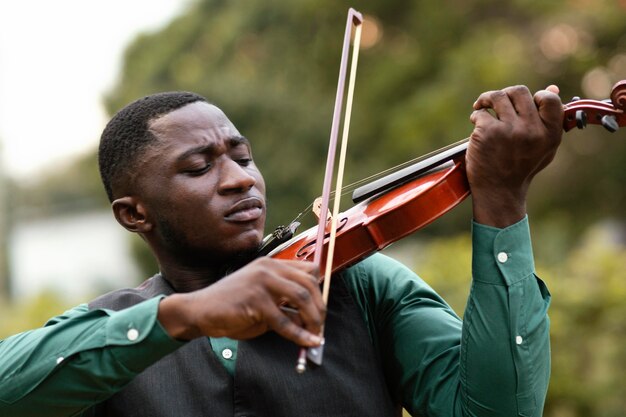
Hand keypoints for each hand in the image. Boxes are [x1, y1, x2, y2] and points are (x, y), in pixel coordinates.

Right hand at [157, 258, 324, 346]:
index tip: (321, 310)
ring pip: (301, 298)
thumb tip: (311, 318)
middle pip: (309, 284)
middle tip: (320, 327)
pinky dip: (299, 334)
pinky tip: (307, 343)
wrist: (201, 310)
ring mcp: (262, 281)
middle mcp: (269, 268)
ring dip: (313, 321)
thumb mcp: (263, 300)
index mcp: (272, 264)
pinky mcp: (255, 299)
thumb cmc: (232, 306)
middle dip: (320, 308)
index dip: (319, 290)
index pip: (309, 270)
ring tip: (316, 336)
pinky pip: (284, 320)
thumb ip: (285, 303)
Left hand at [468, 85, 562, 226]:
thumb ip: (550, 120)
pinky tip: (477, 125)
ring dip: (487, 99)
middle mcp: (531, 130)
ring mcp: (509, 130)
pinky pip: (481, 113)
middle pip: (519, 91)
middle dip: (506, 95)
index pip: (549, 99)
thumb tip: (552, 88)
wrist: (498, 191)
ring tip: (482, 106)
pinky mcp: (488, 132)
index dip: (536, 95)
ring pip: (497, 96)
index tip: (523, 104)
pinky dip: (477, 115)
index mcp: (550, 134)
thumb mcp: (544, 147)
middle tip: (497, 104)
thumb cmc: (521, 168)